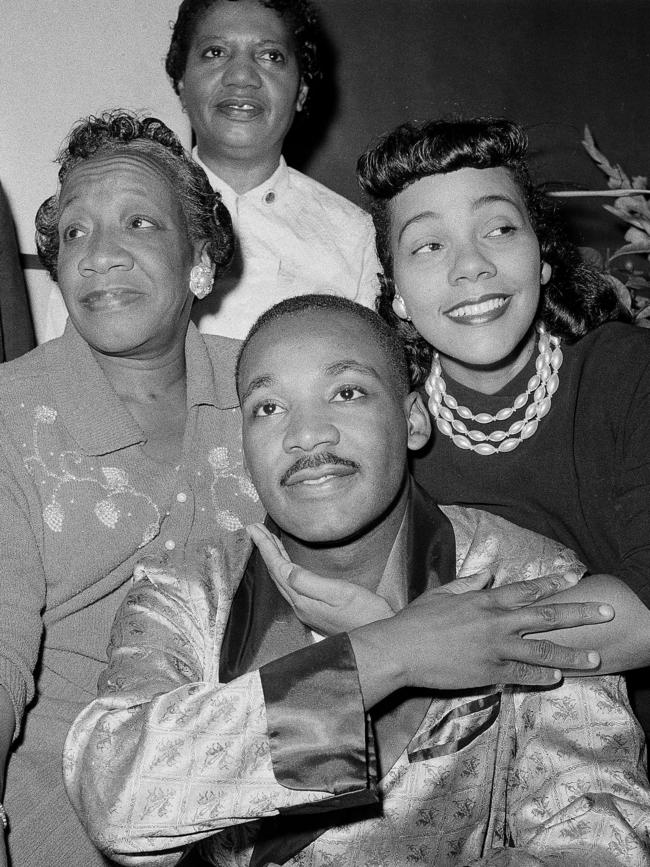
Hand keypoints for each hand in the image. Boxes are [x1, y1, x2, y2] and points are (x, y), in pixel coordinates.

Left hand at [247, 523, 393, 632]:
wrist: (379, 640)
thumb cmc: (366, 613)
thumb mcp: (341, 593)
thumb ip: (311, 582)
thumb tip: (286, 571)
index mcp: (304, 600)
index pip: (278, 568)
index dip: (265, 547)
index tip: (253, 529)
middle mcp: (301, 606)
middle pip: (276, 573)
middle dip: (265, 550)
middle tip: (254, 529)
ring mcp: (307, 610)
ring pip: (283, 580)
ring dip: (274, 559)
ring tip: (267, 541)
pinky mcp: (315, 611)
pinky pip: (292, 585)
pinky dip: (285, 569)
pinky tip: (287, 564)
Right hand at [350, 571, 613, 706]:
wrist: (400, 650)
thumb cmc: (415, 620)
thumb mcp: (441, 594)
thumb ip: (467, 583)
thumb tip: (488, 574)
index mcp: (483, 600)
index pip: (525, 590)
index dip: (551, 584)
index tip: (573, 580)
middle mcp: (495, 622)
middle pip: (546, 616)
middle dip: (579, 613)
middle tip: (605, 612)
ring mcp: (494, 648)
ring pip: (542, 650)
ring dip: (571, 653)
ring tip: (595, 657)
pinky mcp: (488, 672)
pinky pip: (523, 675)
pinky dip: (542, 677)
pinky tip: (558, 678)